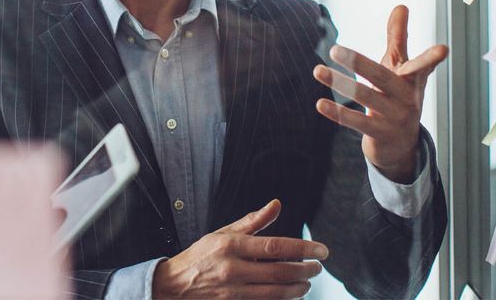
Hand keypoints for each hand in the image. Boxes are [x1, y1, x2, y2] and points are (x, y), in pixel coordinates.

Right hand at [152, 199, 327, 298]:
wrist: (174, 285)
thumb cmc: (201, 256)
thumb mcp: (223, 233)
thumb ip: (253, 221)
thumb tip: (276, 204)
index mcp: (231, 245)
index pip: (275, 246)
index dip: (303, 249)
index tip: (321, 251)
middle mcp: (233, 268)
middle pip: (280, 272)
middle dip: (305, 270)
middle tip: (317, 267)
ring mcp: (233, 290)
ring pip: (276, 292)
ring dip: (297, 288)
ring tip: (307, 282)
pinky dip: (282, 298)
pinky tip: (290, 293)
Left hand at [312, 5, 447, 182]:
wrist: (401, 145)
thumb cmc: (399, 96)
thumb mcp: (401, 68)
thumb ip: (398, 38)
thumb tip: (401, 5)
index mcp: (413, 79)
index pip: (422, 65)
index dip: (431, 58)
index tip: (443, 49)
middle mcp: (407, 98)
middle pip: (382, 77)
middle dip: (358, 63)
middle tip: (334, 49)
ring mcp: (395, 118)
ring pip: (366, 98)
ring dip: (340, 84)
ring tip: (317, 70)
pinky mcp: (380, 134)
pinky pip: (356, 122)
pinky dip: (338, 113)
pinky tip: (320, 103)